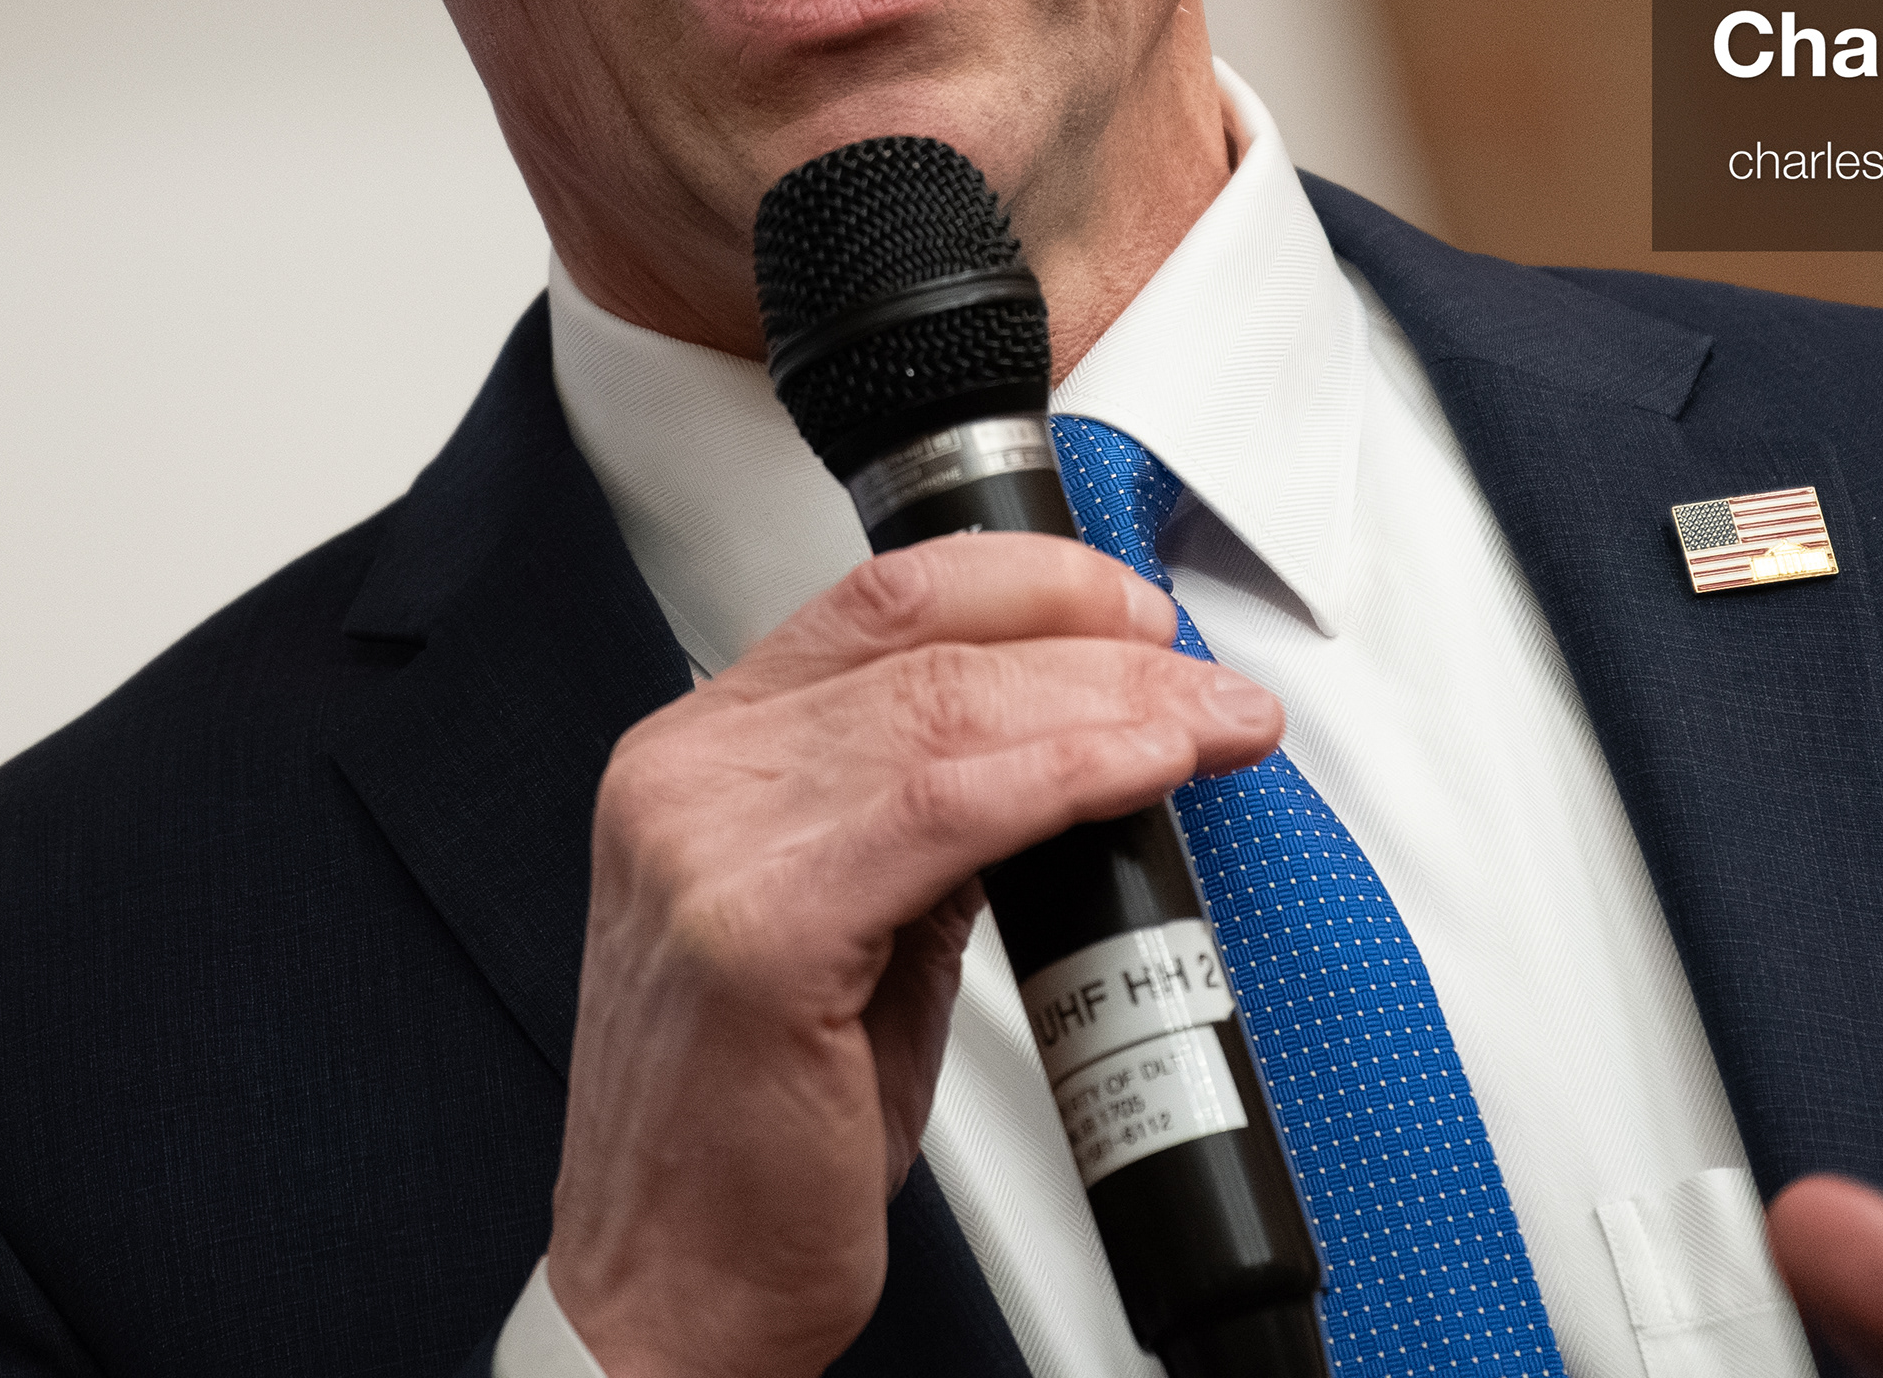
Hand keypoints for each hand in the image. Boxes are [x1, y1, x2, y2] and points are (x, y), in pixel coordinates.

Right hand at [546, 533, 1283, 1377]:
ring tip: (1210, 725)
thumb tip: (1058, 752)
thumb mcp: (847, 937)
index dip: (1031, 586)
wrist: (672, 1297)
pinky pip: (945, 811)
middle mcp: (686, 777)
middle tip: (1207, 681)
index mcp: (694, 758)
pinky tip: (1141, 771)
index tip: (1135, 615)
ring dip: (1111, 705)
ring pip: (947, 711)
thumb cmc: (750, 1143)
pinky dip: (1066, 776)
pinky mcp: (756, 929)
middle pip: (924, 641)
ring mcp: (706, 843)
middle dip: (1098, 644)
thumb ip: (925, 826)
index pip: (878, 602)